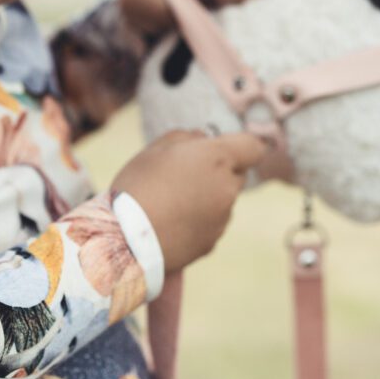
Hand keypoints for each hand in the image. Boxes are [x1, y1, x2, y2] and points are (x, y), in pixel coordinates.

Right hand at [113, 129, 267, 272]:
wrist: (126, 240)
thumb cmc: (138, 186)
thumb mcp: (155, 149)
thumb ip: (187, 137)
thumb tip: (204, 139)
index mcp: (217, 159)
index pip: (254, 148)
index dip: (243, 146)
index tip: (228, 149)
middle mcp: (228, 188)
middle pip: (237, 175)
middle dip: (219, 172)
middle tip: (185, 176)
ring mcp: (222, 218)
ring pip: (224, 201)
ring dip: (208, 198)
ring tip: (172, 203)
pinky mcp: (212, 242)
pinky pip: (212, 224)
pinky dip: (199, 221)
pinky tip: (172, 222)